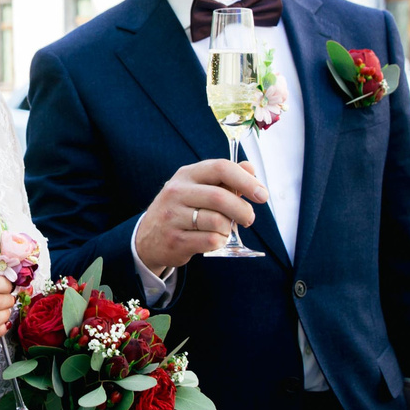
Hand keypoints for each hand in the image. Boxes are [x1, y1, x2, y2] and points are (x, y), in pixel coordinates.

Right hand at [132, 157, 269, 273]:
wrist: (148, 238)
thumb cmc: (181, 210)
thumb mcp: (198, 188)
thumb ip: (225, 178)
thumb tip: (250, 167)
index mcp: (186, 175)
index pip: (220, 168)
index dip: (246, 180)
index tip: (262, 194)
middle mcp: (177, 192)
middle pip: (220, 197)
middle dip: (242, 210)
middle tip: (249, 218)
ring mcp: (173, 216)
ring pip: (217, 221)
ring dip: (229, 228)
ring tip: (224, 229)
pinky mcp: (175, 240)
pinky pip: (211, 240)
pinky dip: (220, 241)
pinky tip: (214, 239)